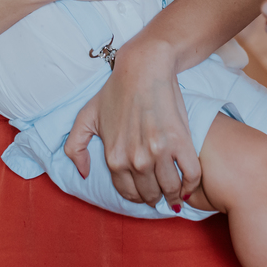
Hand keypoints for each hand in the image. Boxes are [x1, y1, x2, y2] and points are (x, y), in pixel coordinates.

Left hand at [64, 38, 199, 209]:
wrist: (143, 69)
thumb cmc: (116, 90)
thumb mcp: (86, 116)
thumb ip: (75, 147)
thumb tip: (83, 173)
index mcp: (114, 158)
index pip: (127, 192)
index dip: (137, 196)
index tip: (144, 193)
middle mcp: (135, 160)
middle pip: (149, 194)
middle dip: (154, 197)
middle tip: (161, 193)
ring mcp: (159, 153)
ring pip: (170, 189)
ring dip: (174, 195)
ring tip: (176, 193)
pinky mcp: (180, 142)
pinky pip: (191, 176)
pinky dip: (191, 185)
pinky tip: (188, 185)